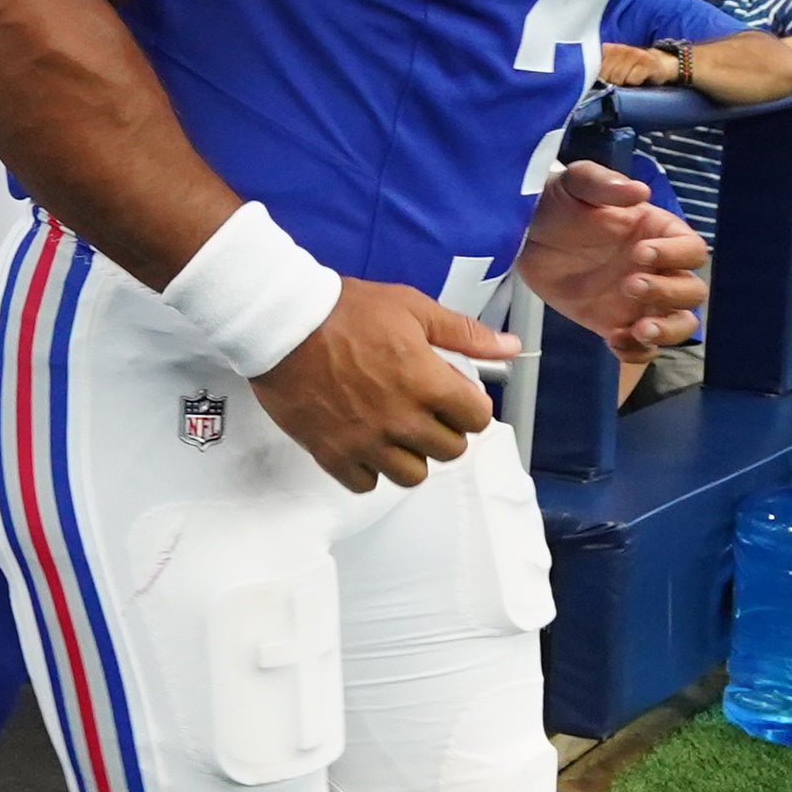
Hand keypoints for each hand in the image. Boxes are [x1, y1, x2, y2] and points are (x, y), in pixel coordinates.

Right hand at [251, 282, 515, 493]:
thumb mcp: (412, 308)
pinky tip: (364, 443)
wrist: (281, 324)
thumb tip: (510, 347)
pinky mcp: (332, 454)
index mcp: (427, 382)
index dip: (470, 406)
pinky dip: (369, 470)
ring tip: (395, 431)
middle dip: (444, 430)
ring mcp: (367, 442)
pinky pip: (366, 484)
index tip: (453, 395)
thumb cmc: (345, 311)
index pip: (478, 419)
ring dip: (410, 456)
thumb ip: (464, 333)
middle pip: (450, 451)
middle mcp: (402, 419)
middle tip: (423, 410)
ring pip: (412, 475)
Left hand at [515, 159, 706, 355]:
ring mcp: (639, 301)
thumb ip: (604, 184)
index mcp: (658, 233)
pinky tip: (613, 340)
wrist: (522, 235)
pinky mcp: (614, 324)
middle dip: (668, 293)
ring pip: (678, 324)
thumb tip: (639, 191)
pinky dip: (635, 351)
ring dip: (667, 330)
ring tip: (639, 330)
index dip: (675, 255)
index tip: (641, 254)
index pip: (692, 249)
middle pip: (692, 291)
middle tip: (629, 286)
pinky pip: (640, 347)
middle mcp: (658, 270)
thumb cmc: (555, 203)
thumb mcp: (575, 184)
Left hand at [593, 42, 683, 87]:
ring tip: (630, 79)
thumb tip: (585, 83)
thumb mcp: (616, 65)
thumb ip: (601, 70)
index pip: (593, 65)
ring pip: (619, 78)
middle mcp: (621, 49)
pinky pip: (633, 79)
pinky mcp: (647, 63)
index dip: (596, 77)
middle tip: (621, 81)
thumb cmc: (634, 67)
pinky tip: (640, 78)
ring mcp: (634, 55)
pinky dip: (635, 82)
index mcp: (609, 49)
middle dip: (611, 82)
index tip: (601, 80)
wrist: (662, 63)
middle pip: (606, 74)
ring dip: (624, 83)